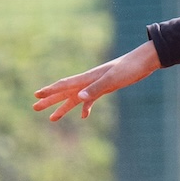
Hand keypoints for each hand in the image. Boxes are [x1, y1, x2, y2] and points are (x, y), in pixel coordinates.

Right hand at [32, 41, 161, 121]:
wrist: (144, 62)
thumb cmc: (129, 68)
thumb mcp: (113, 80)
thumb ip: (95, 89)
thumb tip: (79, 98)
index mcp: (88, 78)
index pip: (64, 85)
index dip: (49, 91)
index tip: (36, 95)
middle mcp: (89, 81)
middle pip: (65, 92)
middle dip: (50, 101)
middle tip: (35, 107)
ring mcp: (97, 84)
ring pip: (76, 98)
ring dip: (64, 108)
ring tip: (52, 119)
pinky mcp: (106, 88)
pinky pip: (91, 99)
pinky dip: (86, 107)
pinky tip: (84, 116)